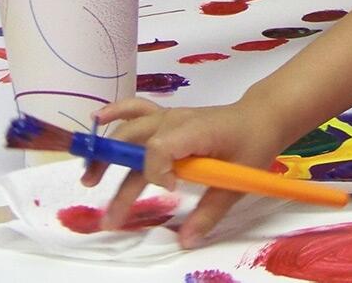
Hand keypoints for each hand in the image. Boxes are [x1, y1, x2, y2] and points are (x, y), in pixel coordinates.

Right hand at [82, 97, 290, 247]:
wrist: (262, 116)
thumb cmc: (253, 143)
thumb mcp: (237, 180)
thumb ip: (209, 211)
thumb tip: (186, 241)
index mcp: (194, 132)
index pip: (159, 148)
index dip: (157, 172)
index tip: (171, 189)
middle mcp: (175, 120)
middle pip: (134, 142)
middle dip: (116, 174)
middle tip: (108, 213)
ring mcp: (170, 116)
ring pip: (130, 130)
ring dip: (107, 152)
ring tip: (89, 178)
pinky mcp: (168, 118)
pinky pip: (138, 110)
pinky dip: (118, 112)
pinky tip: (97, 119)